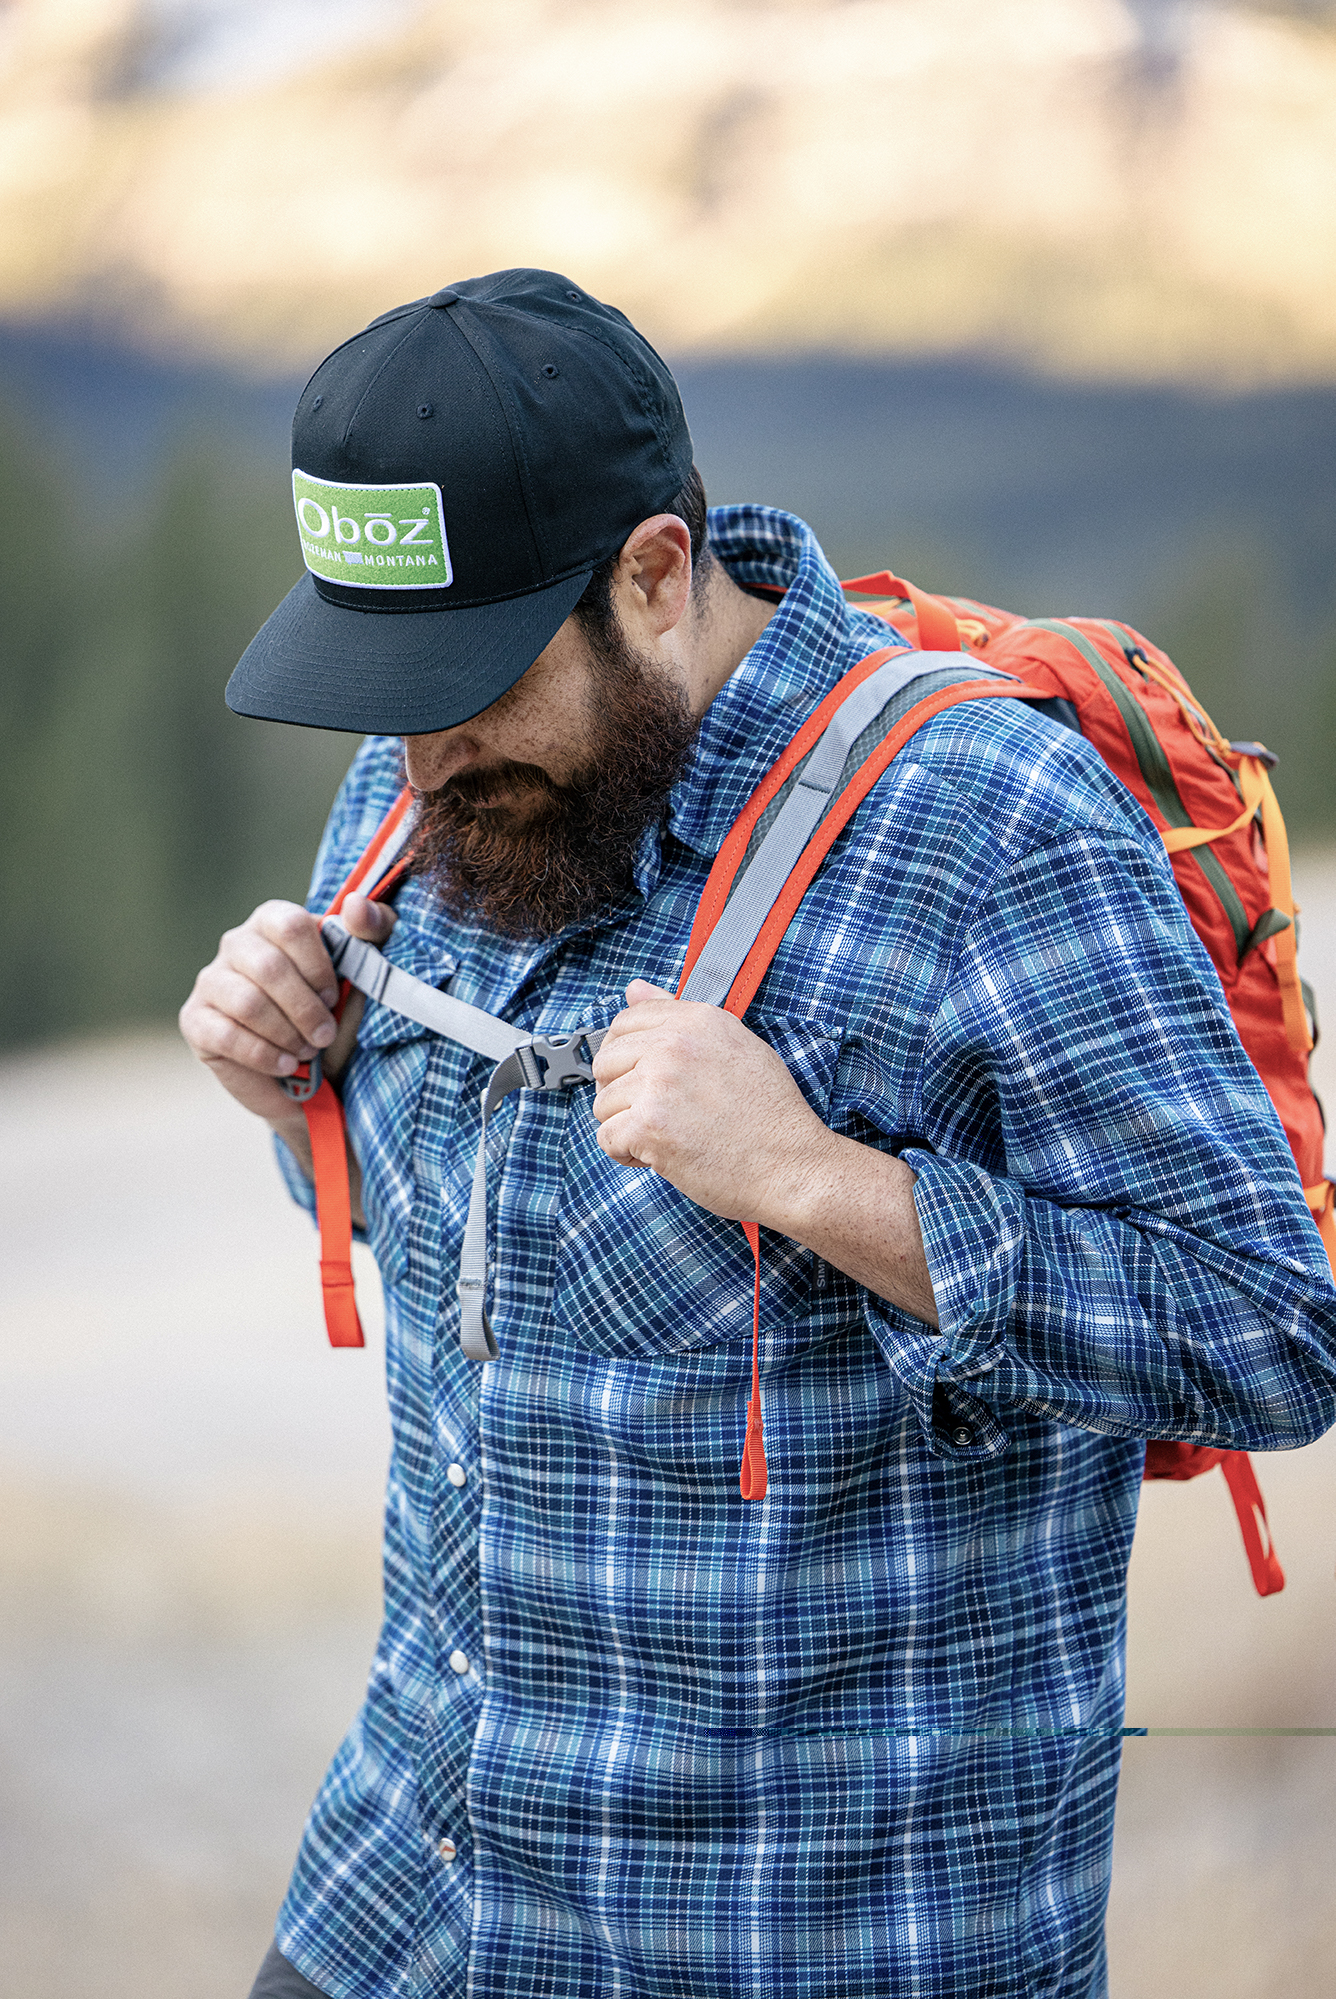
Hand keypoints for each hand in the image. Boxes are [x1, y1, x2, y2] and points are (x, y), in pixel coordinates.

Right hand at [179, 892, 395, 1123]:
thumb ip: (374, 928)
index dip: (318, 966)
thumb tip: (356, 905)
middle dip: (305, 1009)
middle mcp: (237, 943)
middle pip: (269, 967)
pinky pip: (225, 1035)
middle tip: (325, 1035)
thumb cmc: (340, 1009)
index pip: (291, 925)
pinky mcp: (195, 1020)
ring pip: (247, 1003)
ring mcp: (211, 980)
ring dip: (286, 1034)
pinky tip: (285, 1064)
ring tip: (306, 1051)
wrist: (316, 1071)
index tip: (334, 996)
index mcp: (275, 920)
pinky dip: (264, 1055)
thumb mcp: (369, 967)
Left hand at [591, 979, 938, 1324]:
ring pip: (603, 1103)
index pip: (626, 1021)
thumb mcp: (736, 1045)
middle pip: (606, 1061)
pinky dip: (627, 1154)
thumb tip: (633, 988)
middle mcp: (674, 1045)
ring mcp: (658, 1084)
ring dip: (626, 1126)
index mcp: (697, 1020)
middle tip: (656, 1113)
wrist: (792, 1165)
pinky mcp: (649, 1126)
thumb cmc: (771, 1113)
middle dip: (621, 1092)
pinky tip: (658, 1155)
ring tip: (666, 1136)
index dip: (625, 1055)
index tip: (642, 1077)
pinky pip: (607, 1138)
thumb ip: (678, 1014)